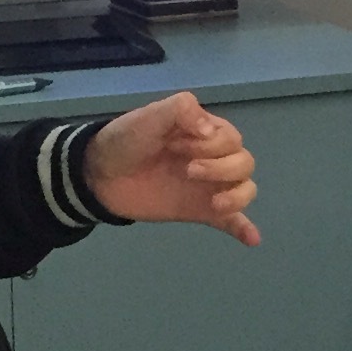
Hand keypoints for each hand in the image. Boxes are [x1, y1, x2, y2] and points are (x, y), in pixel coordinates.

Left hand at [84, 91, 259, 245]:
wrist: (100, 175)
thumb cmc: (126, 140)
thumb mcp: (150, 116)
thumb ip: (181, 111)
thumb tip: (210, 131)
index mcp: (204, 131)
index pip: (230, 137)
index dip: (212, 143)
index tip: (179, 145)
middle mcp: (213, 157)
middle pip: (244, 162)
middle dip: (222, 167)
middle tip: (188, 171)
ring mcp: (208, 186)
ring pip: (245, 188)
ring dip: (238, 196)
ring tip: (215, 204)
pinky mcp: (201, 211)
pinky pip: (231, 221)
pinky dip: (244, 229)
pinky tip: (252, 239)